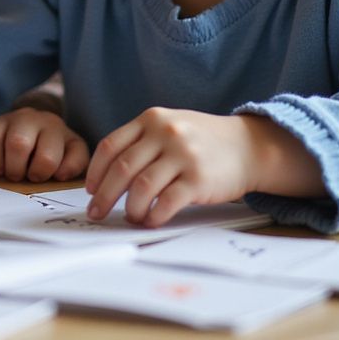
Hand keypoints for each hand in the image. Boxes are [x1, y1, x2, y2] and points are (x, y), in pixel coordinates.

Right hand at [0, 108, 89, 181]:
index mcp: (68, 135)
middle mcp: (46, 121)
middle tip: (28, 177)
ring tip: (12, 174)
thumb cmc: (46, 154)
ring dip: (13, 168)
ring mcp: (20, 119)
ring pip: (18, 144)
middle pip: (45, 155)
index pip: (76, 155)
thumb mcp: (67, 160)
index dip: (63, 173)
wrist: (22, 131)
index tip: (54, 177)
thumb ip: (73, 167)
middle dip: (36, 174)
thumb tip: (61, 174)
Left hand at [85, 108, 323, 226]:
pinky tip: (151, 221)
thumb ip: (141, 141)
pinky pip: (167, 202)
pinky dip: (154, 215)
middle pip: (122, 168)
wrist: (248, 145)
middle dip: (105, 195)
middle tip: (96, 213)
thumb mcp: (169, 127)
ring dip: (130, 208)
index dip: (95, 171)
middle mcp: (165, 133)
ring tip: (130, 217)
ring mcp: (183, 155)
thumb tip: (105, 177)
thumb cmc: (200, 141)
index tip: (90, 190)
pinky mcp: (199, 179)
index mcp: (151, 119)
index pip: (110, 146)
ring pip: (142, 187)